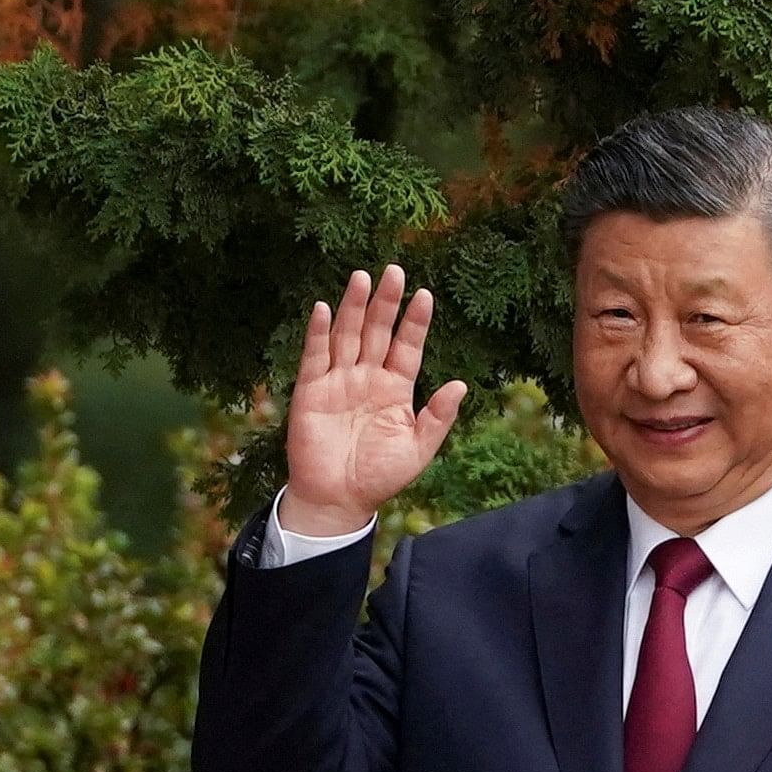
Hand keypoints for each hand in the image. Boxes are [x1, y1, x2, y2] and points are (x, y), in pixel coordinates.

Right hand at [278, 264, 468, 537]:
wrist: (338, 500)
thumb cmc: (379, 477)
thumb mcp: (418, 449)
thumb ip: (438, 417)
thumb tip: (461, 384)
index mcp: (396, 389)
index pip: (408, 347)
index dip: (415, 322)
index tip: (425, 295)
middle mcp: (368, 378)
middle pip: (378, 332)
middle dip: (386, 302)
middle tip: (394, 271)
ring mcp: (339, 381)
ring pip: (348, 336)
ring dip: (354, 307)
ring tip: (362, 278)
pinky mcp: (311, 391)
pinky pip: (315, 356)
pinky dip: (319, 333)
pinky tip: (325, 309)